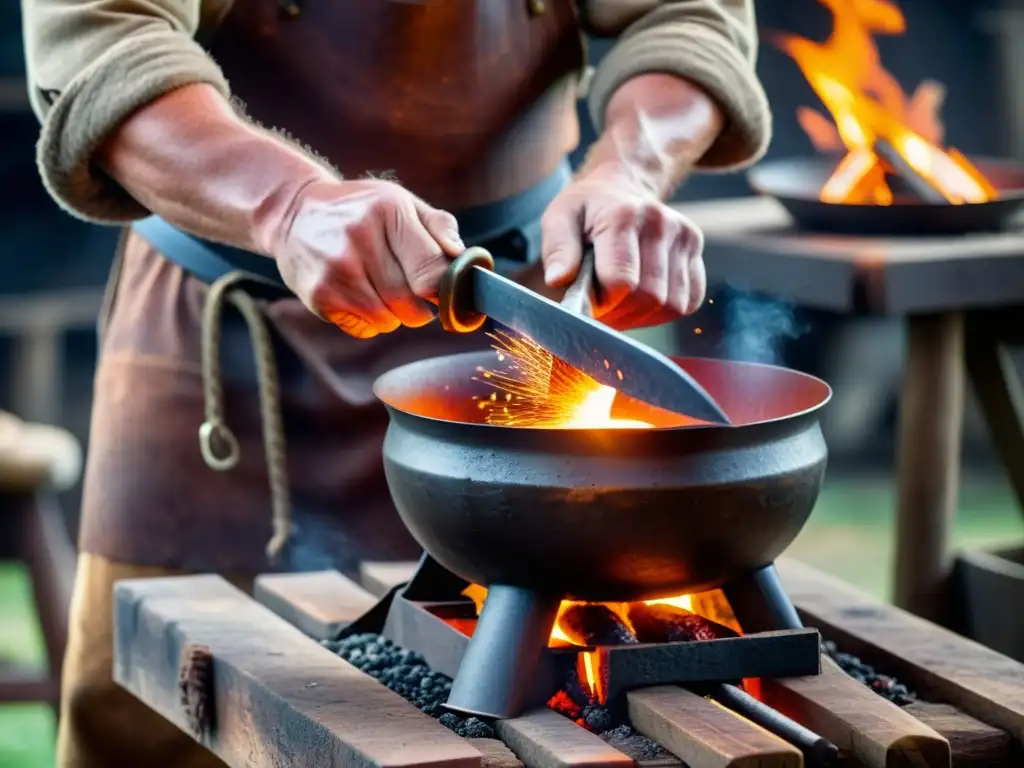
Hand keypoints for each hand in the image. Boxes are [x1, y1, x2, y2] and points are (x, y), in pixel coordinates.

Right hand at [271, 179, 463, 337]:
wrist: (293, 212)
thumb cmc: (360, 209)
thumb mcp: (400, 202)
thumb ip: (438, 227)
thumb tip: (465, 259)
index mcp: (387, 212)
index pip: (431, 273)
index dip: (444, 291)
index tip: (445, 292)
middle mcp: (359, 241)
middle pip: (411, 305)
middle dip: (419, 306)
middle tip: (411, 291)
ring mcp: (336, 271)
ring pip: (389, 321)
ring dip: (394, 314)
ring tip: (381, 288)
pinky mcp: (318, 296)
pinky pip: (364, 329)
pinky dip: (370, 321)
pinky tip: (359, 295)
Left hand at [540, 165, 705, 329]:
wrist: (622, 186)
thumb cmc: (587, 210)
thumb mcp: (559, 218)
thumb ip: (557, 248)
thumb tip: (558, 280)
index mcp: (624, 216)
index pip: (622, 283)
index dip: (603, 303)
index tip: (590, 298)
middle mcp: (660, 223)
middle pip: (650, 298)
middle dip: (622, 313)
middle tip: (604, 306)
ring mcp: (684, 235)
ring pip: (672, 305)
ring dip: (644, 316)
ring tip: (622, 301)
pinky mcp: (696, 249)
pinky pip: (690, 300)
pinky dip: (665, 311)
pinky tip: (643, 298)